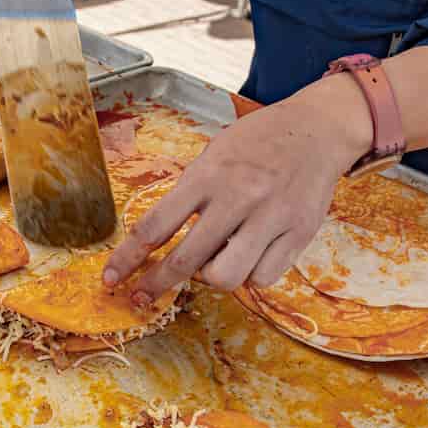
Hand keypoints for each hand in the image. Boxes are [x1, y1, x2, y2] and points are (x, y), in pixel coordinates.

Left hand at [104, 74, 371, 302]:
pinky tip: (250, 255)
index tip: (111, 279)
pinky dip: (250, 275)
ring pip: (226, 277)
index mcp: (209, 175)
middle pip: (186, 260)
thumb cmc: (256, 144)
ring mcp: (271, 218)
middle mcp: (239, 197)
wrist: (316, 130)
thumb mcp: (213, 156)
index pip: (156, 225)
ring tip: (216, 259)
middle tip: (141, 297)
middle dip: (156, 285)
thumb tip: (157, 243)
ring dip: (211, 277)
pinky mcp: (298, 234)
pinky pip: (263, 278)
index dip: (127, 258)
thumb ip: (188, 196)